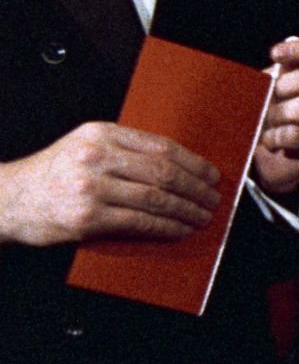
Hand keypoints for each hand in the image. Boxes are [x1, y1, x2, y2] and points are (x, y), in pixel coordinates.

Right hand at [0, 122, 221, 245]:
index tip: (211, 174)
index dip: (194, 162)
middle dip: (196, 188)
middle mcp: (97, 157)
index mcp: (101, 134)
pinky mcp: (87, 218)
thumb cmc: (52, 175)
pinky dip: (165, 227)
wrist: (7, 200)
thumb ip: (123, 149)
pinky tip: (179, 229)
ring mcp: (91, 187)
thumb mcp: (84, 147)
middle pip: (163, 172)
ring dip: (186, 210)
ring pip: (155, 198)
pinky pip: (139, 222)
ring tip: (202, 216)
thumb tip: (176, 165)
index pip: (161, 146)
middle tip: (212, 198)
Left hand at [252, 37, 298, 193]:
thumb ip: (274, 74)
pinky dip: (275, 137)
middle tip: (273, 96)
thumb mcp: (268, 90)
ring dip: (279, 114)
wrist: (267, 159)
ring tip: (267, 123)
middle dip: (290, 83)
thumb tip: (276, 63)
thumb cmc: (267, 116)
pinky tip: (270, 142)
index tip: (274, 55)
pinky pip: (297, 135)